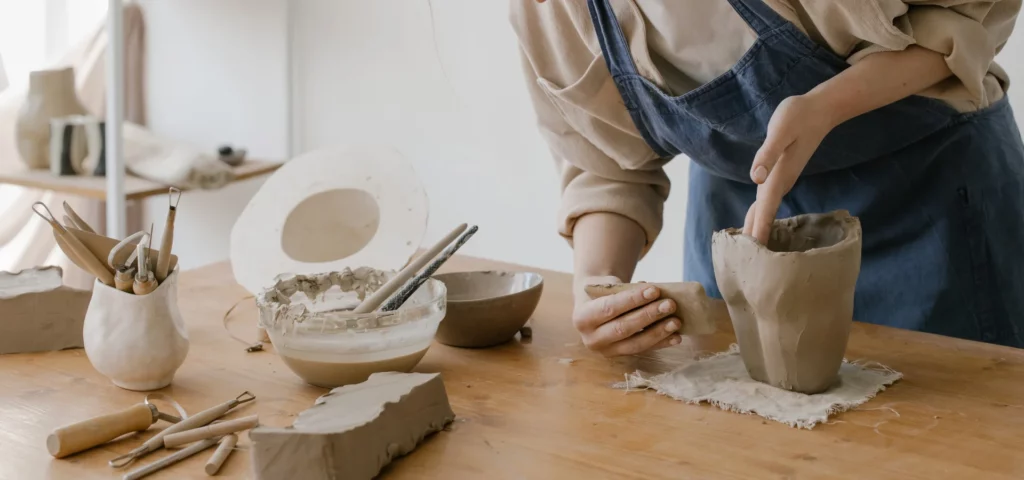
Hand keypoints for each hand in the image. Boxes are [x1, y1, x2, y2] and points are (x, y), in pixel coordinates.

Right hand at [571, 276, 682, 356]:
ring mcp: (606, 351)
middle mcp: (591, 338)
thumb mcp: (606, 287)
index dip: (633, 299)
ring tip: (676, 321)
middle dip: (648, 316)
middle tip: (670, 304)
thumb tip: (653, 292)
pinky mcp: (620, 357)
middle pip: (623, 328)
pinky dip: (661, 343)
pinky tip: (676, 337)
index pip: (609, 308)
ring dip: (658, 333)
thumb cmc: (603, 293)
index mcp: (582, 317)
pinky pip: (643, 351)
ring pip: (635, 344)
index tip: (654, 290)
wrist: (593, 307)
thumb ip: (624, 290)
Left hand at [743, 94, 836, 243]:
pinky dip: (761, 214)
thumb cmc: (799, 115)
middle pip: (764, 214)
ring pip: (765, 208)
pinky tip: (757, 221)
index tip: (752, 254)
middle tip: (744, 263)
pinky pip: (768, 201)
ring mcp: (782, 179)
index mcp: (778, 175)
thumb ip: (768, 153)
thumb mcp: (781, 129)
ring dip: (757, 228)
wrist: (821, 110)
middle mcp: (780, 181)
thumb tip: (756, 176)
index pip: (764, 207)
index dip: (757, 230)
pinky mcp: (781, 174)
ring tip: (747, 249)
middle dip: (755, 236)